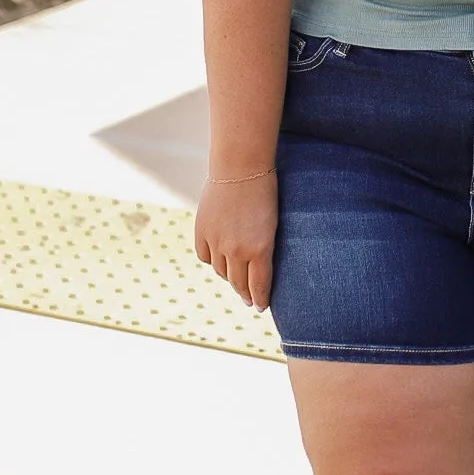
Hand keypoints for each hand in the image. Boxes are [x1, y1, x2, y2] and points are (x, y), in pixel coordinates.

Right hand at [194, 171, 277, 310]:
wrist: (240, 168)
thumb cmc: (265, 193)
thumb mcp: (272, 224)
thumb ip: (263, 249)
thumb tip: (257, 269)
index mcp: (259, 249)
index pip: (258, 286)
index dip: (259, 299)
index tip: (260, 306)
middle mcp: (236, 251)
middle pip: (238, 283)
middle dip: (245, 293)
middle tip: (248, 299)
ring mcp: (217, 242)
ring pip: (221, 271)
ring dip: (229, 276)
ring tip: (235, 278)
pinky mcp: (202, 232)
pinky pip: (205, 257)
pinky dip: (212, 260)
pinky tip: (218, 259)